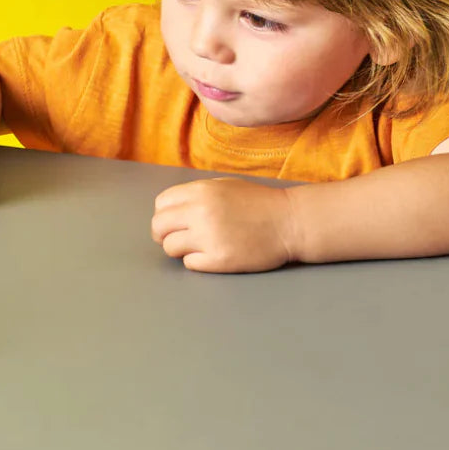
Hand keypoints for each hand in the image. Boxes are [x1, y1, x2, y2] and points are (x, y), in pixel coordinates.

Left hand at [150, 177, 298, 272]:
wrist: (290, 222)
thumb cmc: (258, 202)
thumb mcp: (223, 186)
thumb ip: (195, 194)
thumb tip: (169, 209)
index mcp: (199, 191)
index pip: (161, 204)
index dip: (164, 214)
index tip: (172, 221)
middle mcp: (199, 212)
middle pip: (158, 227)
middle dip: (163, 234)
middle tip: (176, 238)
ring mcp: (208, 237)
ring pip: (170, 247)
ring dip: (179, 249)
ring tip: (196, 247)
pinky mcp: (219, 260)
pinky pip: (189, 263)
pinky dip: (196, 261)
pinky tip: (211, 255)